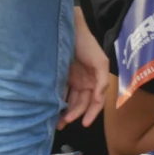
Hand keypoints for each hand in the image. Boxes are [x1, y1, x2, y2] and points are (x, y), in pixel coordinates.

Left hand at [59, 8, 108, 128]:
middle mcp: (85, 83)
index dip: (91, 113)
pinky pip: (60, 93)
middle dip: (74, 115)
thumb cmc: (87, 45)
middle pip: (81, 104)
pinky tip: (51, 110)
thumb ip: (102, 81)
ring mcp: (73, 80)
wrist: (69, 30)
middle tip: (63, 124)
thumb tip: (99, 98)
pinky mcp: (61, 77)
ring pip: (70, 101)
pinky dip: (57, 102)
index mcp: (96, 81)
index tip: (84, 124)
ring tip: (57, 123)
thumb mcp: (100, 62)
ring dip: (65, 112)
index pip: (95, 102)